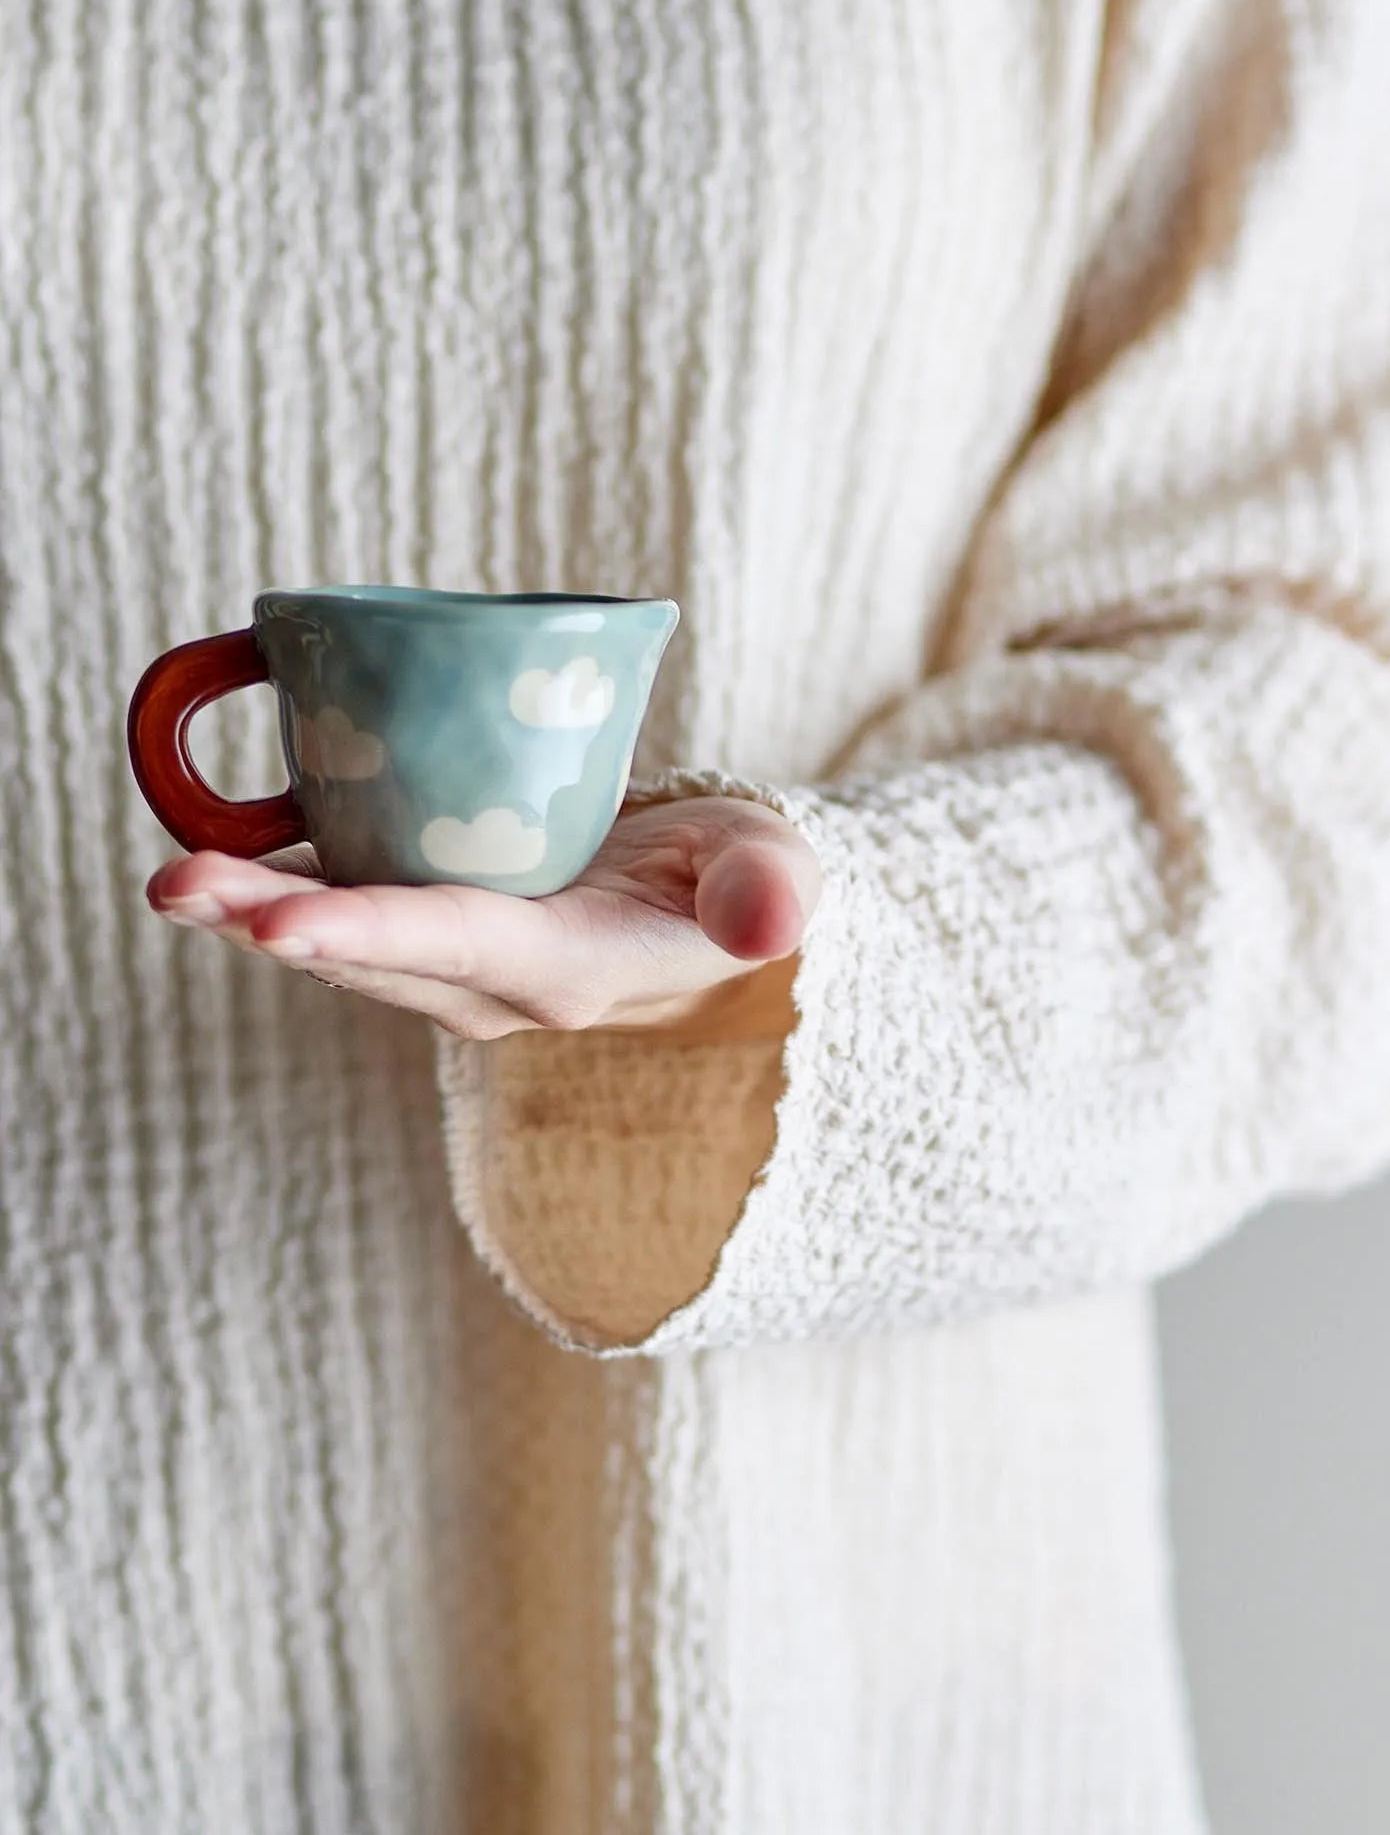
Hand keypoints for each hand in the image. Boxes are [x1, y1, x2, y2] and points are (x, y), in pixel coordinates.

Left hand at [145, 797, 820, 1043]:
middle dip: (268, 922)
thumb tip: (771, 920)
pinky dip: (276, 884)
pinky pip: (346, 912)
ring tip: (172, 874)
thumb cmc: (737, 876)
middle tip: (175, 884)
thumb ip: (767, 890)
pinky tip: (213, 847)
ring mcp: (456, 970)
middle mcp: (495, 987)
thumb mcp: (772, 870)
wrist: (701, 914)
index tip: (280, 925)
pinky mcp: (432, 937)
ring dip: (250, 911)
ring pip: (342, 943)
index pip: (460, 947)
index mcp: (570, 968)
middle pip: (370, 954)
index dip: (370, 934)